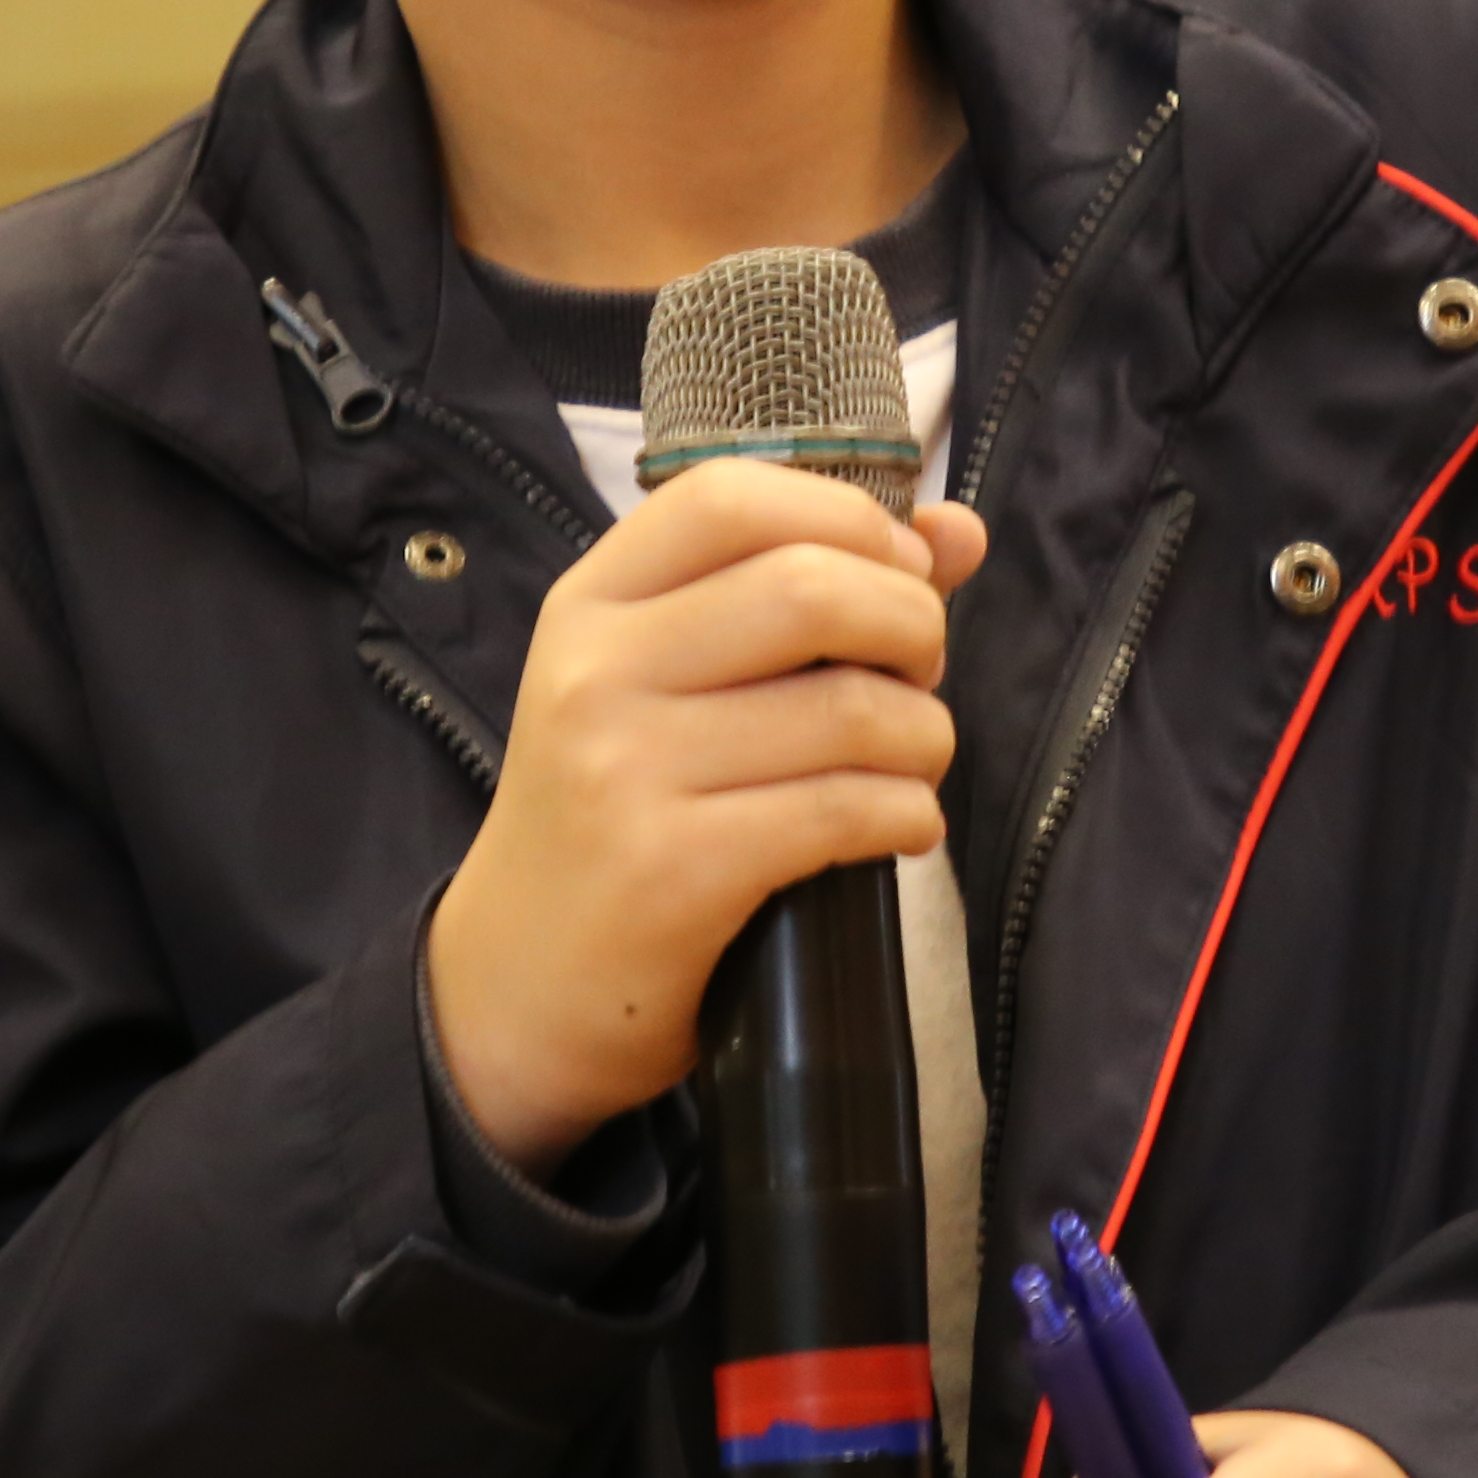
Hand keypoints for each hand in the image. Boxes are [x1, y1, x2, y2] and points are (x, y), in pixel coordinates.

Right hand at [425, 462, 987, 1170]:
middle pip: (811, 588)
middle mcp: (596, 671)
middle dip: (912, 629)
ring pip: (851, 708)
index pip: (730, 495)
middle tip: (916, 678)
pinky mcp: (673, 868)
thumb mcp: (666, 681)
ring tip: (910, 763)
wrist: (518, 982)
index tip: (897, 573)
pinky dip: (908, 814)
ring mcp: (626, 770)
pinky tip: (900, 826)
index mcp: (591, 603)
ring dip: (924, 737)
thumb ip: (804, 586)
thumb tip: (960, 529)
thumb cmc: (615, 813)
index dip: (846, 517)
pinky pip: (846, 809)